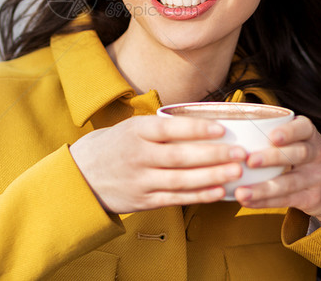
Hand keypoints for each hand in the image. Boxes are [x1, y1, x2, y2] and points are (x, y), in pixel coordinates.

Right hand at [69, 116, 247, 213]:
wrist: (80, 176)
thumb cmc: (113, 146)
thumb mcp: (130, 128)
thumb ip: (159, 128)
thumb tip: (201, 121)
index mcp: (135, 131)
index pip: (169, 129)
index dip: (196, 129)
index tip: (222, 129)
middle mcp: (137, 156)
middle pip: (180, 156)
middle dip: (213, 155)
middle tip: (240, 153)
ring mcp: (140, 180)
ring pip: (180, 180)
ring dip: (211, 176)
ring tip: (236, 171)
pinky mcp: (143, 200)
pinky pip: (175, 198)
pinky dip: (198, 195)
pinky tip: (218, 191)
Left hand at [234, 116, 320, 223]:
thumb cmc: (300, 154)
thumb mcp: (298, 138)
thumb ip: (272, 130)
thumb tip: (226, 123)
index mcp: (309, 134)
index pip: (303, 128)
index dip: (289, 132)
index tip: (272, 136)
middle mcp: (316, 154)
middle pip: (298, 154)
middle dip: (273, 157)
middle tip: (249, 160)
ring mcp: (316, 177)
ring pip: (289, 183)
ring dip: (263, 188)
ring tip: (241, 192)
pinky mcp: (311, 198)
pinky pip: (286, 200)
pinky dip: (264, 202)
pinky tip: (247, 202)